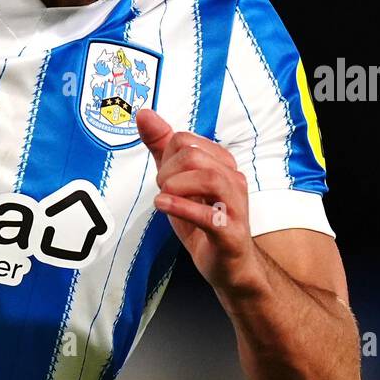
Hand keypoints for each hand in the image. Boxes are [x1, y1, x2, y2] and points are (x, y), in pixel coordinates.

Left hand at [135, 108, 261, 295]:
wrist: (228, 265)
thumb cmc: (203, 221)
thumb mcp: (177, 181)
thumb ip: (162, 148)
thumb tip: (144, 114)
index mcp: (221, 164)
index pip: (185, 140)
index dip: (165, 156)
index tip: (165, 178)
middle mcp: (233, 180)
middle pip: (194, 156)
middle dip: (167, 171)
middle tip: (163, 190)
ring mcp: (235, 206)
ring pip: (209, 178)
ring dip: (175, 186)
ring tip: (165, 197)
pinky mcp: (230, 233)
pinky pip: (209, 215)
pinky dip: (181, 207)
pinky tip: (164, 206)